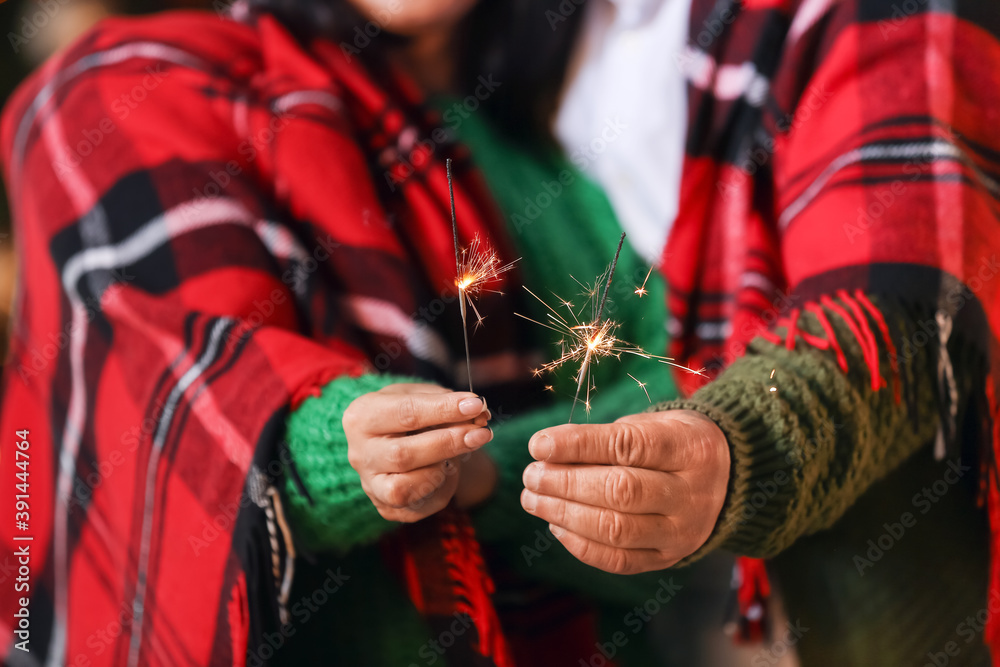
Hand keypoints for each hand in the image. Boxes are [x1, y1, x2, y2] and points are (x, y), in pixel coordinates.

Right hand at [345, 383, 492, 521]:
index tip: (475, 404)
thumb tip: (478, 412)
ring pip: (403, 489)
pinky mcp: (386, 507)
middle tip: (481, 433)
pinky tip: (448, 472)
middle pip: (403, 455)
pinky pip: (417, 508)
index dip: (443, 409)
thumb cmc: (408, 413)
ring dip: (440, 472)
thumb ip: (447, 401)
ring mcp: (370, 484)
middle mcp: (360, 453)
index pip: (405, 413)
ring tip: (456, 456)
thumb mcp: (421, 395)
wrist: (395, 441)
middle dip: (449, 443)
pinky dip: (440, 490)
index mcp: (362, 416)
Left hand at [520, 410, 728, 573]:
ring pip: (616, 530)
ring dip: (564, 515)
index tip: (539, 445)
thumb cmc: (672, 442)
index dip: (578, 445)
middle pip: (620, 491)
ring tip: (534, 499)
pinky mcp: (669, 559)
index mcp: (690, 449)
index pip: (627, 446)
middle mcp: (691, 494)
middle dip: (565, 484)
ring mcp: (683, 532)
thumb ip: (605, 440)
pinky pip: (618, 561)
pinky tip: (556, 525)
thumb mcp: (650, 426)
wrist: (726, 477)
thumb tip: (546, 454)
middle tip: (532, 475)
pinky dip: (580, 545)